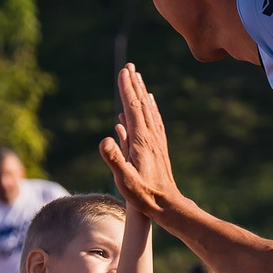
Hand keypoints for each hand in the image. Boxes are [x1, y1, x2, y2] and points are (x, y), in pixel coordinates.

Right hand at [99, 64, 184, 220]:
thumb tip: (105, 139)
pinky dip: (149, 109)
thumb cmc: (144, 195)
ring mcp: (156, 141)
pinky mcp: (158, 148)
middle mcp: (151, 136)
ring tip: (138, 80)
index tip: (123, 71)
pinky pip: (153, 122)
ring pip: (148, 111)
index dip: (127, 88)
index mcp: (141, 140)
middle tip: (130, 66)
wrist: (168, 205)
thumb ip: (115, 159)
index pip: (132, 107)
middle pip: (141, 104)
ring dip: (142, 94)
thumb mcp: (124, 180)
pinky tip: (147, 105)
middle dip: (134, 84)